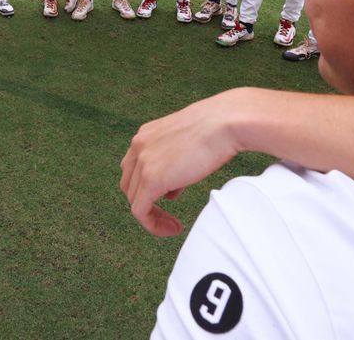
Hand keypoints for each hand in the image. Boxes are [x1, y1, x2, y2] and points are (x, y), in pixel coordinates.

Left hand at [120, 90, 246, 236]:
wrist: (223, 123)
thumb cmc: (215, 129)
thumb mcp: (186, 145)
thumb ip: (172, 165)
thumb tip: (170, 190)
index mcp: (145, 135)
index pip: (133, 168)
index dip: (146, 187)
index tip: (168, 199)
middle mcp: (138, 146)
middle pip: (130, 185)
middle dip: (147, 203)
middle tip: (168, 216)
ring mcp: (142, 162)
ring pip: (134, 200)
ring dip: (152, 216)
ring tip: (172, 225)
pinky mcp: (151, 179)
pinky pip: (140, 211)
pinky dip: (153, 224)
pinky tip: (173, 229)